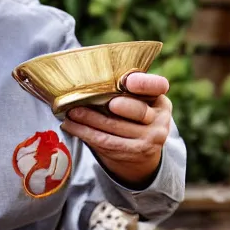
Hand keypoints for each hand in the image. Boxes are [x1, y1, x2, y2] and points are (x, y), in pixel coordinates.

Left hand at [60, 72, 171, 186]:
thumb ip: (124, 89)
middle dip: (110, 106)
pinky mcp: (135, 152)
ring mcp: (151, 138)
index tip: (127, 82)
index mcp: (160, 99)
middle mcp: (160, 119)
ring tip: (69, 112)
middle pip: (136, 110)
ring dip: (87, 119)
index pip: (157, 86)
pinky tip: (70, 126)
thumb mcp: (137, 100)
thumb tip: (90, 78)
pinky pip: (105, 141)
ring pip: (114, 126)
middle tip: (88, 100)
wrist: (141, 151)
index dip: (144, 84)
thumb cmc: (131, 115)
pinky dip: (84, 132)